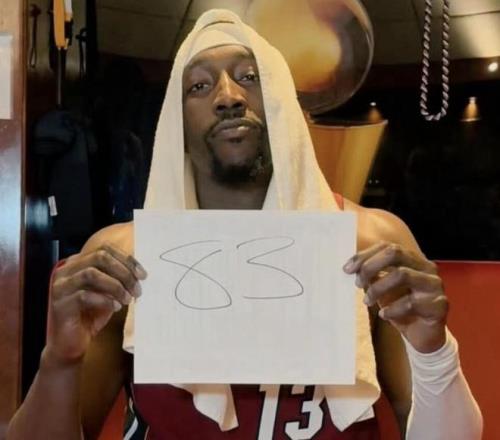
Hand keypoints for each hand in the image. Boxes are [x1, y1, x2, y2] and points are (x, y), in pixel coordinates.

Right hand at [46, 244, 146, 364]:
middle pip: (99, 257)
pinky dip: (104, 300)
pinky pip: (84, 295)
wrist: (71, 344)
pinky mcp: (59, 304)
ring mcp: (60, 286)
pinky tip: (115, 308)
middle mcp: (66, 270)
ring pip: (91, 274)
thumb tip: (139, 272)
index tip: (143, 275)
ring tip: (127, 299)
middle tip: (136, 289)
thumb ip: (118, 279)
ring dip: (115, 286)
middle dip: (123, 272)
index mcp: (78, 263)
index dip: (127, 260)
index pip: (105, 249)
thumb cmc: (91, 315)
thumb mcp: (108, 293)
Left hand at [343, 242, 447, 352]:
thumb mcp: (383, 288)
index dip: (365, 255)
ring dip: (378, 288)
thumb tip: (350, 267)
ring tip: (367, 301)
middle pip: (395, 253)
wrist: (423, 336)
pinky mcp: (439, 305)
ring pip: (401, 274)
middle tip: (357, 283)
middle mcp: (427, 268)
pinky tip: (384, 315)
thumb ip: (372, 274)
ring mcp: (435, 285)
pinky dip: (392, 309)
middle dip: (371, 266)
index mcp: (413, 259)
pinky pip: (411, 302)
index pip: (387, 247)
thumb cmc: (401, 308)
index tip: (347, 269)